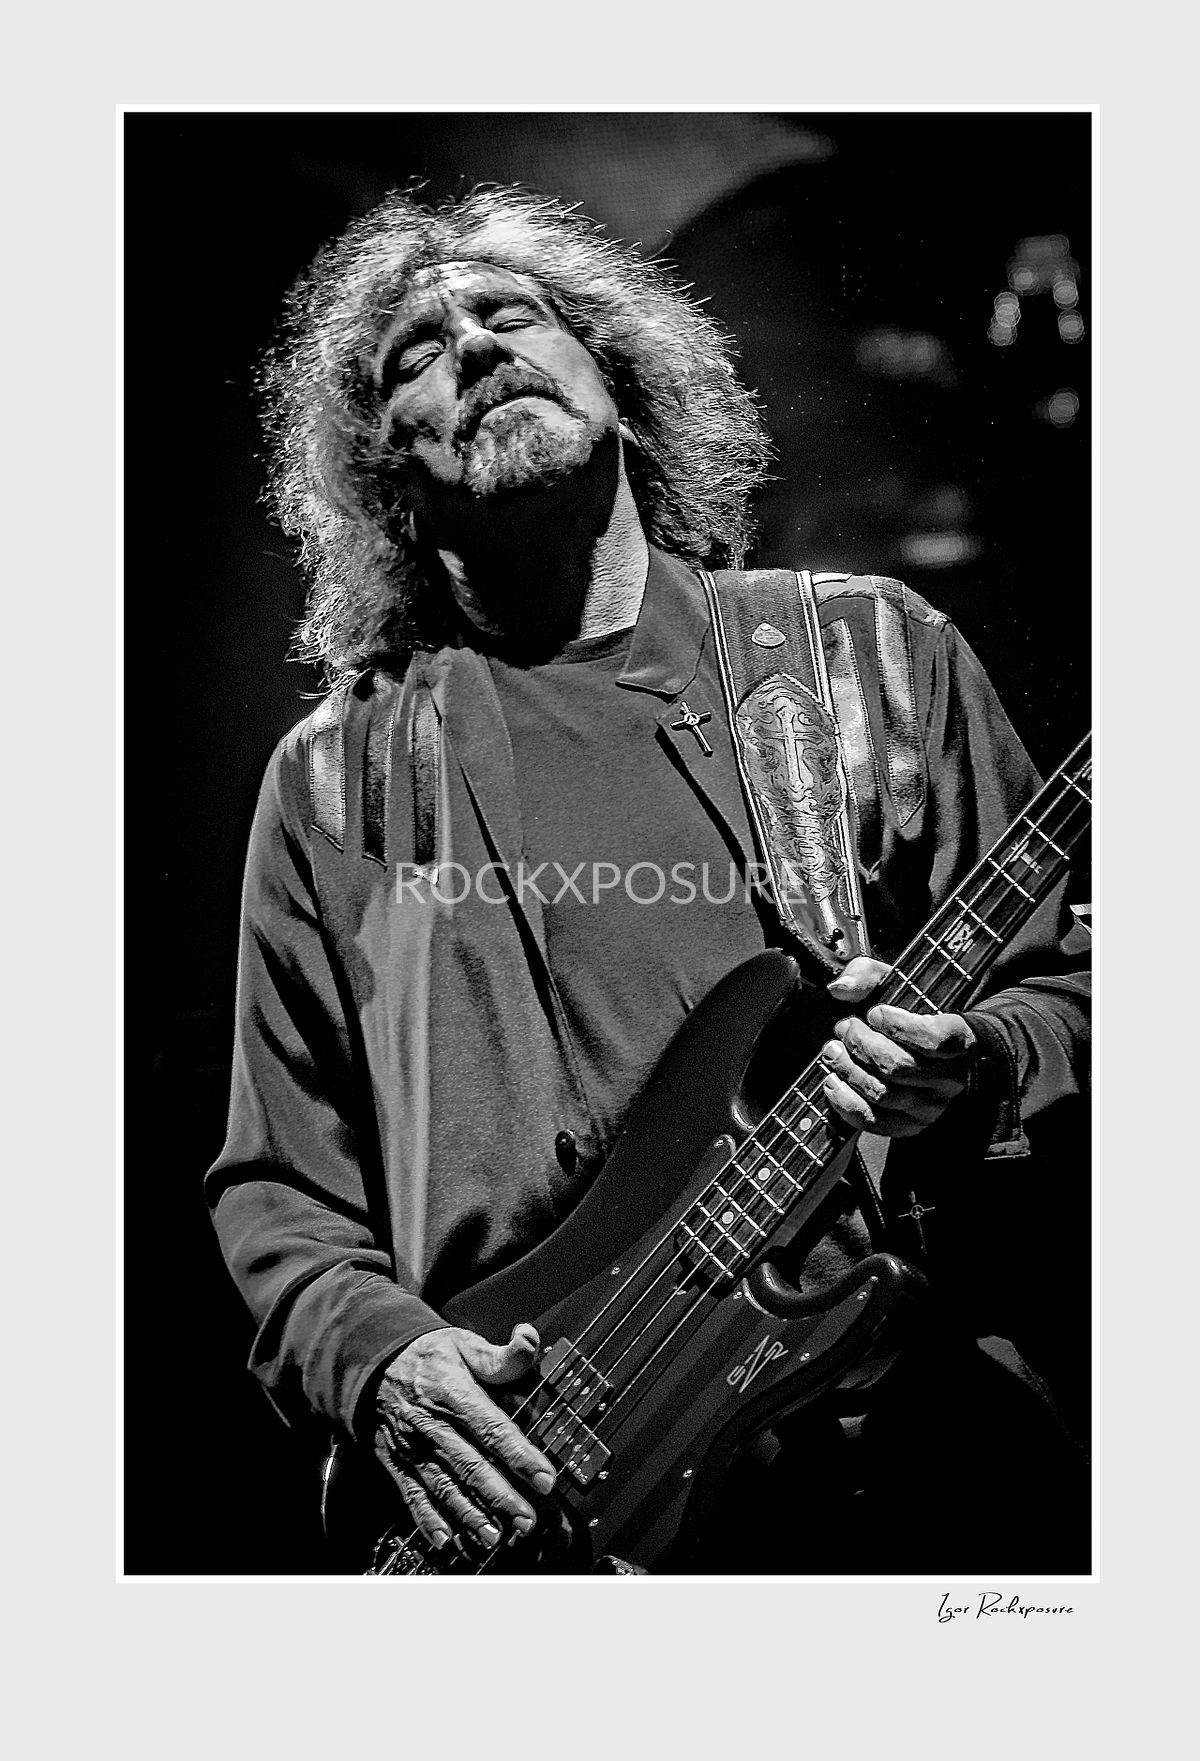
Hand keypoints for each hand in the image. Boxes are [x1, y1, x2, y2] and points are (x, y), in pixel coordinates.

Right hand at [373, 1322, 555, 1554]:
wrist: (373, 1363)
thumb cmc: (429, 1357)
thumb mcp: (464, 1344)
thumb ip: (500, 1354)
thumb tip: (530, 1340)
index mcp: (451, 1390)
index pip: (490, 1425)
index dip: (518, 1453)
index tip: (543, 1477)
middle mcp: (430, 1422)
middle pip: (468, 1463)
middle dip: (499, 1495)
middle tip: (526, 1520)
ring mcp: (412, 1446)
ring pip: (443, 1484)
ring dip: (468, 1514)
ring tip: (493, 1537)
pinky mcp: (399, 1463)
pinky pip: (413, 1494)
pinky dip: (428, 1520)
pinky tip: (445, 1540)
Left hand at [820, 956, 975, 1138]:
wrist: (918, 1046)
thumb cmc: (906, 1013)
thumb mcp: (891, 983)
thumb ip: (866, 974)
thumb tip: (841, 988)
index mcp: (959, 1040)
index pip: (935, 1039)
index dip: (899, 1026)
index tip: (875, 1013)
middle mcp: (950, 1078)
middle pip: (898, 1066)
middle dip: (860, 1044)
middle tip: (845, 1028)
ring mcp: (931, 1106)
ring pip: (882, 1094)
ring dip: (848, 1069)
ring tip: (833, 1050)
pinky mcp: (910, 1125)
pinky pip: (874, 1121)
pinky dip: (845, 1102)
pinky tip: (833, 1080)